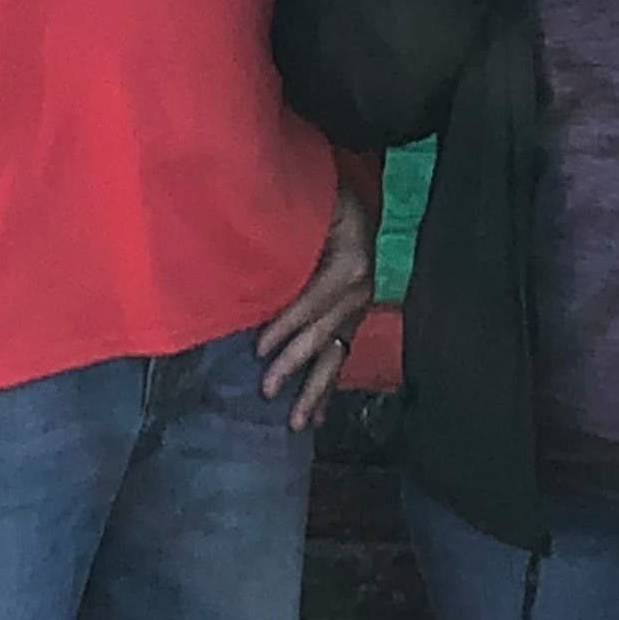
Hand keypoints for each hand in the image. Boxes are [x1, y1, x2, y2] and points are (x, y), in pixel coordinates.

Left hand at [258, 177, 379, 430]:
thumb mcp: (319, 202)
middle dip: (293, 365)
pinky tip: (318, 417)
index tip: (258, 350)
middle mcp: (359, 294)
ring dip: (315, 391)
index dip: (285, 328)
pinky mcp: (353, 321)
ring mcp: (359, 311)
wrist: (362, 201)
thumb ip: (292, 225)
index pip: (311, 303)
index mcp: (351, 266)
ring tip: (297, 422)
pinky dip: (328, 387)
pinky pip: (340, 357)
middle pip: (323, 335)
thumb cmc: (330, 197)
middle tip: (266, 390)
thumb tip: (256, 248)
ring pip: (335, 356)